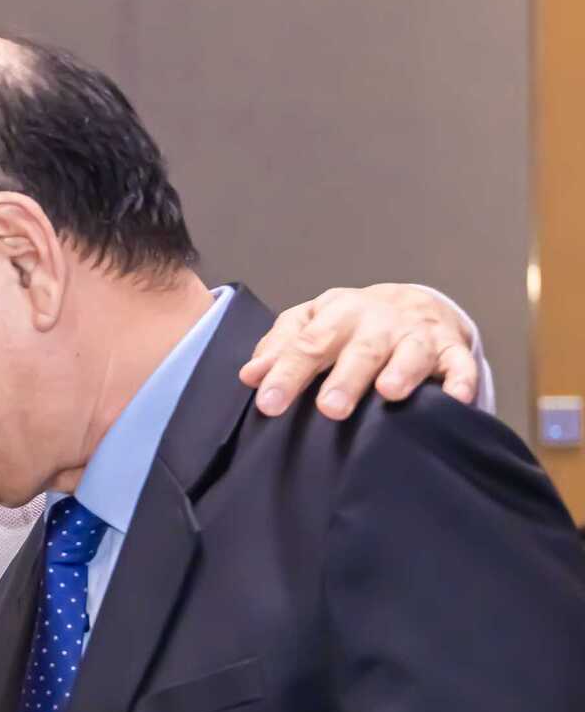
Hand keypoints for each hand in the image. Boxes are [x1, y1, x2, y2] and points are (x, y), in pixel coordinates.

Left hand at [240, 284, 479, 419]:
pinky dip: (461, 380)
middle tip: (329, 409)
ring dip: (403, 371)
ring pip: (411, 351)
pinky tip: (457, 399)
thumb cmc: (349, 325)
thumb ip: (281, 348)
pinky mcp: (452, 349)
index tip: (268, 402)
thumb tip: (250, 376)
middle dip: (345, 378)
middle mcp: (378, 321)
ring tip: (389, 393)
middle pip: (360, 349)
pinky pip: (460, 364)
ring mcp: (417, 334)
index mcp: (336, 313)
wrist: (412, 303)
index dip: (287, 373)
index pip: (307, 343)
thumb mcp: (311, 325)